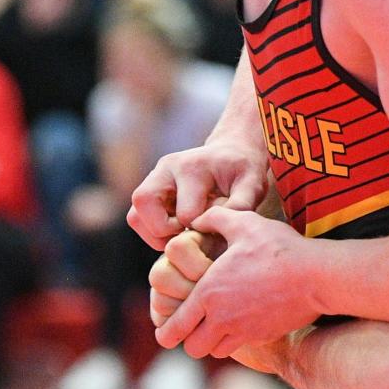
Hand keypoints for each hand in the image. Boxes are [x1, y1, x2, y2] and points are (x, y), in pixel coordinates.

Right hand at [127, 140, 267, 250]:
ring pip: (135, 215)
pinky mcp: (149, 188)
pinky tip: (176, 230)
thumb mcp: (252, 183)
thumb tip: (216, 227)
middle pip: (144, 204)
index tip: (215, 228)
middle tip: (190, 234)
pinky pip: (136, 218)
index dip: (201, 230)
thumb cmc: (243, 172)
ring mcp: (154, 176)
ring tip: (182, 234)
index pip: (186, 212)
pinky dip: (151, 231)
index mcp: (194, 167)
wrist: (232, 154)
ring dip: (155, 234)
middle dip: (167, 231)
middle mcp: (167, 168)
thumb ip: (241, 204)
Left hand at [153, 206, 320, 357]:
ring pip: (214, 351)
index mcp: (209, 293)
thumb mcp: (245, 223)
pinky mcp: (263, 336)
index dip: (166, 331)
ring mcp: (243, 330)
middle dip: (189, 338)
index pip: (175, 327)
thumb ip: (216, 218)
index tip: (164, 330)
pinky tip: (240, 321)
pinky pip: (238, 347)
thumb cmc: (279, 248)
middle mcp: (222, 318)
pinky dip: (233, 340)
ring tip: (216, 323)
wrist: (316, 276)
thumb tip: (198, 220)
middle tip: (193, 324)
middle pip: (192, 348)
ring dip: (211, 341)